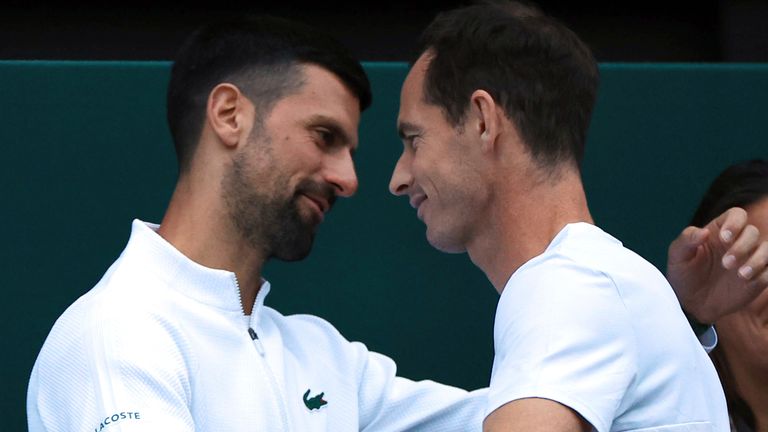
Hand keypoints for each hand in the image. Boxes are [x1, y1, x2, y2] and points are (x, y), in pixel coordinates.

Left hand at [667, 207, 767, 323]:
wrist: (691, 303)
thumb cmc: (683, 274)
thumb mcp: (678, 256)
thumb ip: (687, 240)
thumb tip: (704, 232)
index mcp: (720, 231)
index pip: (737, 215)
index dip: (735, 222)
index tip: (724, 238)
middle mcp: (738, 242)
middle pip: (752, 232)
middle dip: (742, 246)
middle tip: (725, 263)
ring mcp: (750, 259)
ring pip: (767, 249)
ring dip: (756, 260)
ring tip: (740, 274)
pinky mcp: (758, 278)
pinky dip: (763, 274)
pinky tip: (746, 280)